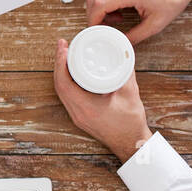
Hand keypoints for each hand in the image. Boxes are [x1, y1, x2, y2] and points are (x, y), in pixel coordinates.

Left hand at [53, 38, 152, 162]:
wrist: (132, 145)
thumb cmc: (131, 123)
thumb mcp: (130, 94)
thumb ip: (126, 73)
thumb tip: (124, 55)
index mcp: (86, 107)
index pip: (64, 82)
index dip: (60, 63)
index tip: (63, 47)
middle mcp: (77, 113)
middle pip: (59, 85)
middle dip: (59, 63)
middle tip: (63, 46)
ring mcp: (77, 116)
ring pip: (61, 91)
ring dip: (61, 72)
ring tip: (66, 55)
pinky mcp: (80, 117)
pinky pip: (67, 96)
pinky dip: (67, 82)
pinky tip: (72, 72)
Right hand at [86, 0, 191, 44]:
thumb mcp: (155, 24)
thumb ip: (135, 36)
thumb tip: (122, 43)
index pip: (98, 5)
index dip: (93, 21)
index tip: (96, 31)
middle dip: (93, 16)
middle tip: (102, 27)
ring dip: (100, 9)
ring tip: (114, 20)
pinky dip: (106, 3)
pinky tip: (118, 11)